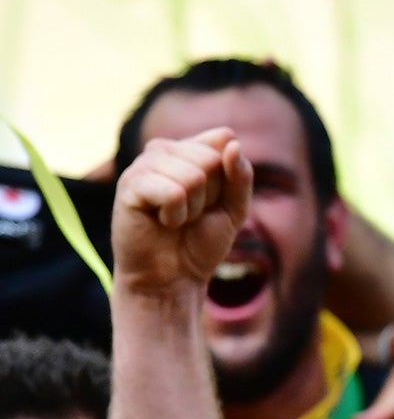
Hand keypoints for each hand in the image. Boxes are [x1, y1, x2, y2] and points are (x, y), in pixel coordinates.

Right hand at [112, 128, 252, 297]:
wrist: (172, 277)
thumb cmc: (201, 241)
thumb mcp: (235, 207)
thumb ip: (240, 174)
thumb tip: (231, 141)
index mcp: (188, 148)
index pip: (226, 142)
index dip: (229, 181)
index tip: (213, 201)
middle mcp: (163, 149)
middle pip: (211, 159)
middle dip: (210, 195)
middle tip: (191, 213)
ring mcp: (143, 165)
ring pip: (193, 176)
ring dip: (192, 208)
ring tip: (175, 218)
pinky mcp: (129, 185)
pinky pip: (173, 192)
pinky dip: (176, 215)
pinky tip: (161, 221)